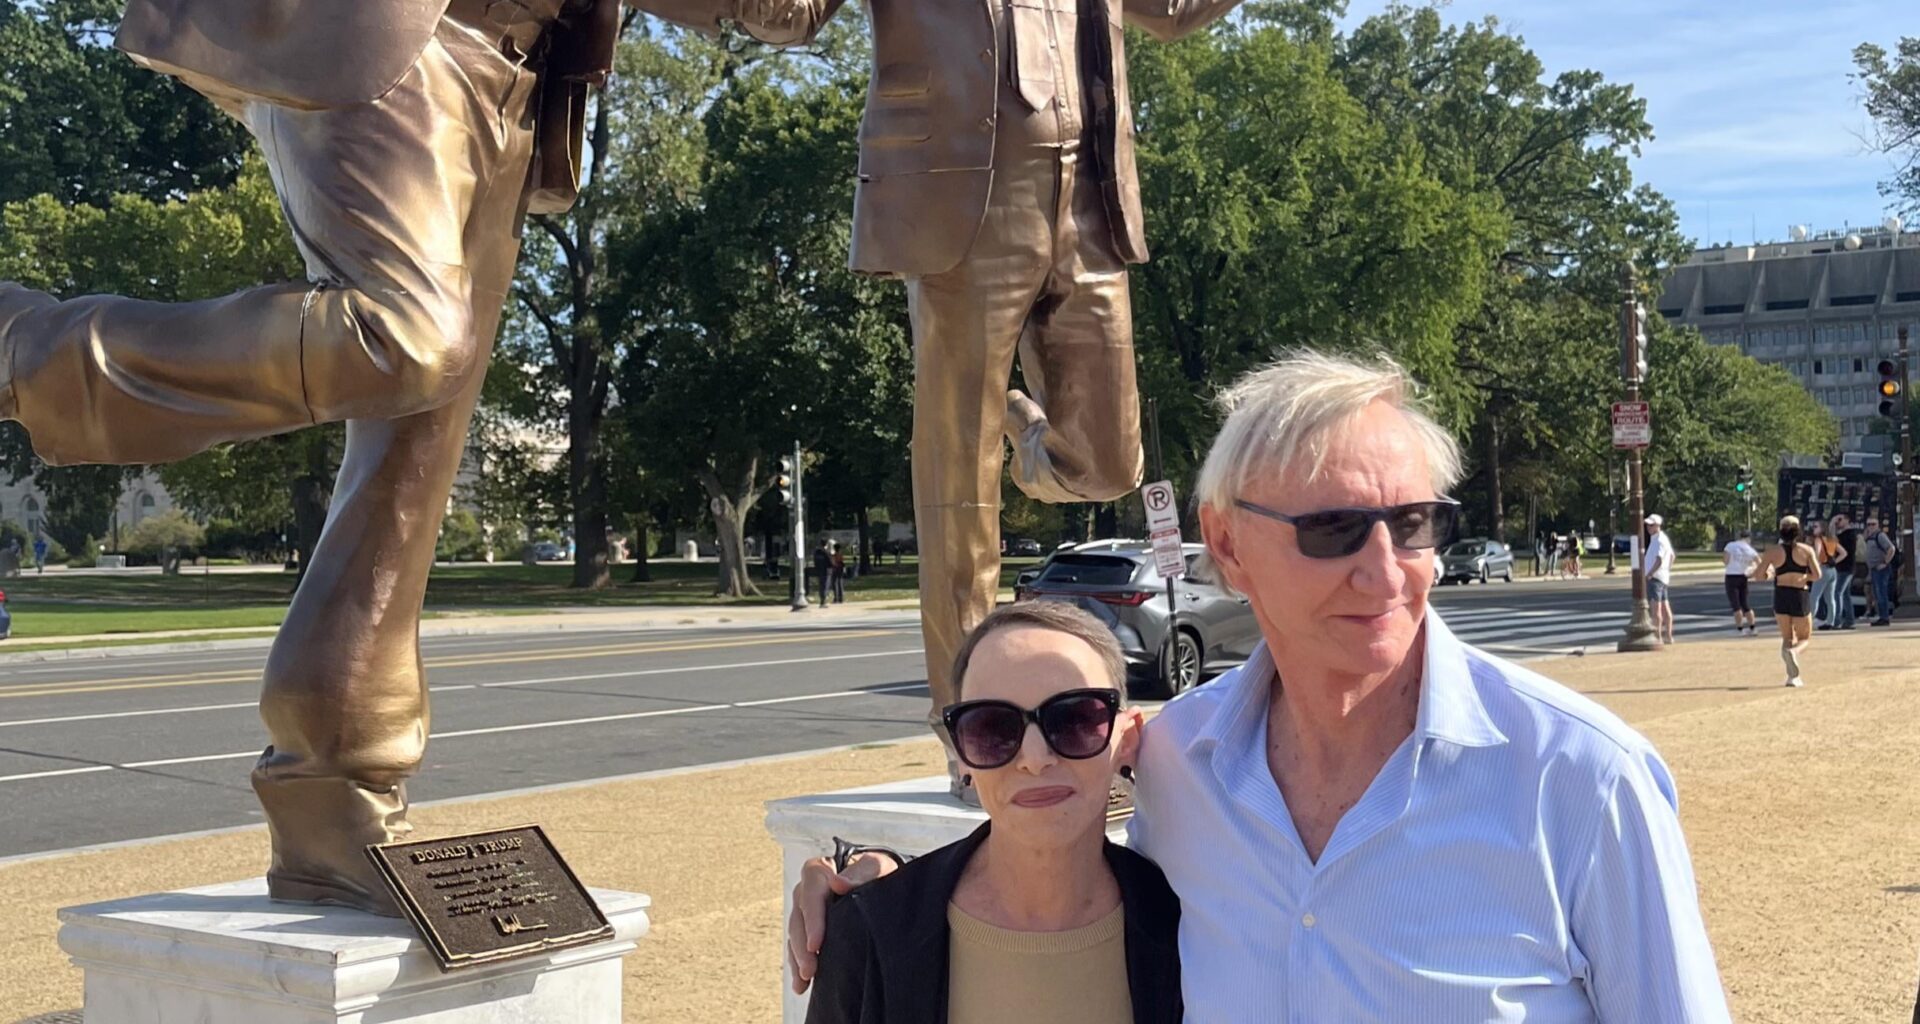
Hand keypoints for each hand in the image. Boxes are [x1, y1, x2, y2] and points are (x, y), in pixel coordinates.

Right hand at [786, 852, 896, 993]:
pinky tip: (801, 984)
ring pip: (795, 935)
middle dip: (803, 947)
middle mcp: (806, 890)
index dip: (812, 920)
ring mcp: (804, 911)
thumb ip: (860, 872)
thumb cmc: (877, 872)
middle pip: (798, 918)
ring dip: (798, 959)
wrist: (878, 880)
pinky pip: (798, 946)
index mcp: (819, 871)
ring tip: (804, 981)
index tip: (816, 944)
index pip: (811, 893)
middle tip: (810, 971)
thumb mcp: (876, 867)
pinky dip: (798, 965)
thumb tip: (837, 883)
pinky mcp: (807, 928)